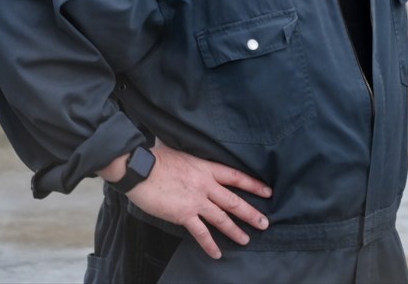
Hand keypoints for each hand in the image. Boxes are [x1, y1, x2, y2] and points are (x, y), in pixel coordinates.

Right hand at [121, 142, 272, 258]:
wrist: (139, 168)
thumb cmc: (157, 158)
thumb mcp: (183, 153)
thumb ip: (195, 161)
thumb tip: (196, 160)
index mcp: (206, 168)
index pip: (236, 176)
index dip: (253, 185)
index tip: (268, 192)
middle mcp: (205, 185)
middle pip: (234, 201)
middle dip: (251, 213)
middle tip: (265, 223)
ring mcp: (195, 200)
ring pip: (221, 218)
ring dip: (235, 230)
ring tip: (246, 239)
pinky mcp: (183, 214)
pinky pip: (200, 232)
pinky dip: (209, 244)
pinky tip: (217, 253)